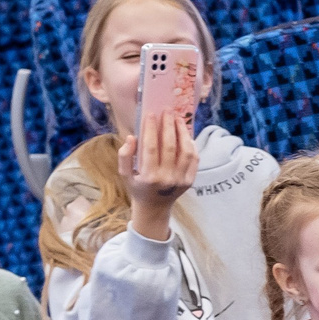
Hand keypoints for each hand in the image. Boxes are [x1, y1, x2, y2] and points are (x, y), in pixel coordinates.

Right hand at [118, 107, 197, 238]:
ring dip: (182, 132)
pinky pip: (194, 159)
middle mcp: (167, 179)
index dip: (151, 129)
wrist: (154, 208)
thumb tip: (132, 137)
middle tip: (167, 110)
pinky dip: (191, 145)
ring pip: (186, 151)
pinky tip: (186, 134)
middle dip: (169, 125)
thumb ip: (124, 156)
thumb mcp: (124, 174)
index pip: (151, 148)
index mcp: (149, 177)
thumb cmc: (137, 187)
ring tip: (178, 119)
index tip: (151, 114)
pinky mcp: (190, 181)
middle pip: (170, 146)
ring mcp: (181, 180)